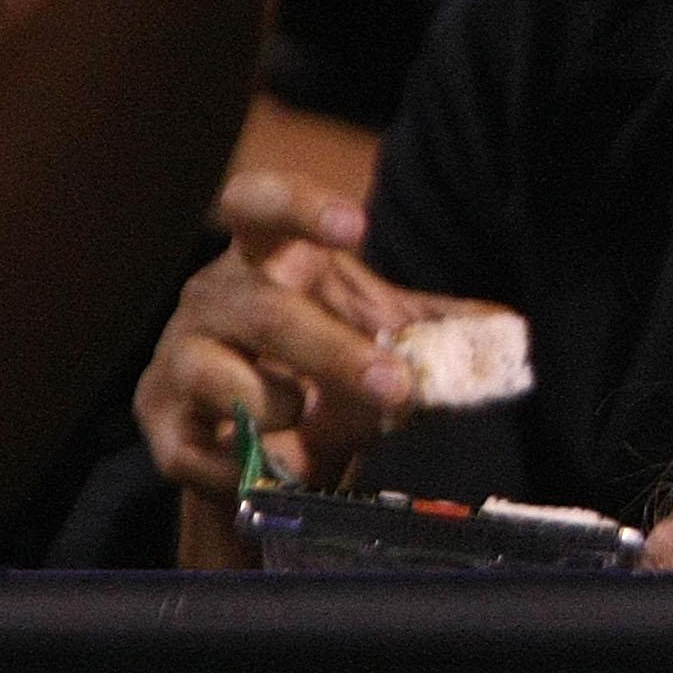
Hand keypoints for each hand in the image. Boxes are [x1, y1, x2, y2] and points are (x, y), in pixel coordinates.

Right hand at [133, 172, 504, 496]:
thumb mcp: (384, 333)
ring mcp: (178, 356)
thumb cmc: (329, 363)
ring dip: (281, 405)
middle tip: (397, 386)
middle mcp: (212, 296)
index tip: (354, 226)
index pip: (259, 205)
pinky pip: (194, 449)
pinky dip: (246, 466)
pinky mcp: (159, 422)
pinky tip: (281, 468)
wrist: (272, 442)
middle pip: (264, 311)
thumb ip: (442, 329)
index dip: (299, 207)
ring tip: (311, 418)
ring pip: (218, 374)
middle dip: (334, 352)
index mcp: (266, 257)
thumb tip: (513, 335)